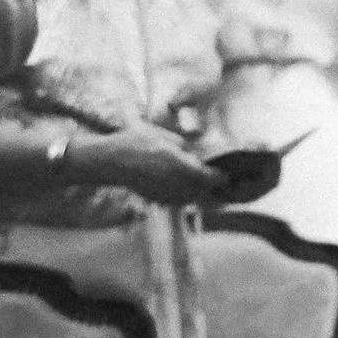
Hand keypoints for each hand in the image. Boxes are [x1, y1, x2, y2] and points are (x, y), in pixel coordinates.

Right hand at [66, 122, 223, 205]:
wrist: (110, 161)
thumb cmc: (136, 142)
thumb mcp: (165, 137)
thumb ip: (185, 148)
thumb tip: (198, 156)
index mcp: (179, 165)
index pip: (209, 178)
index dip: (221, 177)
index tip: (227, 173)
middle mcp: (174, 183)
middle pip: (203, 190)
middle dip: (212, 185)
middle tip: (220, 178)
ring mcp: (165, 194)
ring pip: (191, 198)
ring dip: (199, 191)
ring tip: (204, 181)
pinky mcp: (157, 199)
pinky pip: (178, 200)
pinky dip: (185, 195)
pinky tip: (184, 185)